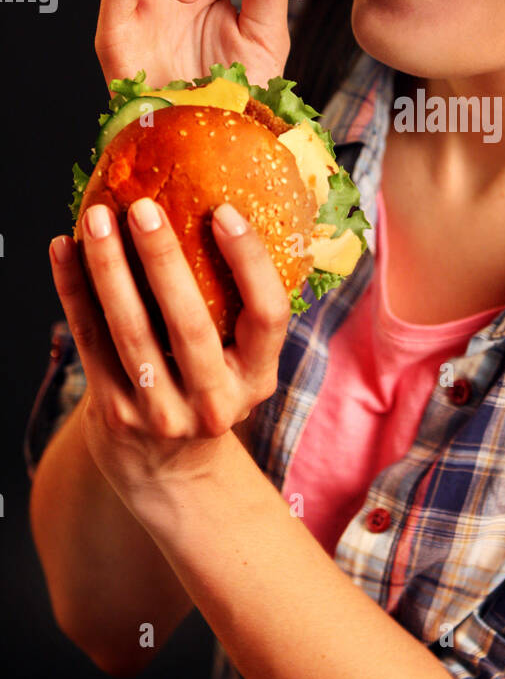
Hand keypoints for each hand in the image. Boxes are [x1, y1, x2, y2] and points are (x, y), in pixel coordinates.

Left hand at [48, 196, 291, 507]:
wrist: (170, 471)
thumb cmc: (207, 389)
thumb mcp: (240, 364)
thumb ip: (236, 309)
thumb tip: (211, 207)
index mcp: (257, 378)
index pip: (268, 316)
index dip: (249, 263)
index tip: (224, 212)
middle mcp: (215, 402)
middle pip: (190, 326)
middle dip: (164, 261)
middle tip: (144, 208)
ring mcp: (161, 414)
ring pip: (131, 333)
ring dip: (109, 270)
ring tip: (97, 220)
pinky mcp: (114, 414)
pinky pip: (90, 343)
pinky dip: (73, 293)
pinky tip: (63, 251)